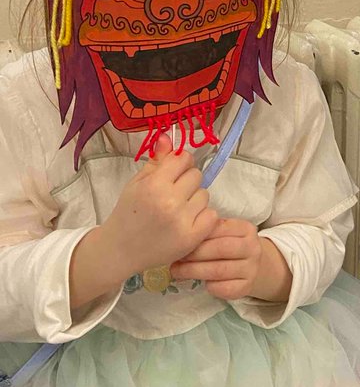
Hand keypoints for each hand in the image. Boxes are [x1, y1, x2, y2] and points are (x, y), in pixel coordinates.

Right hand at [100, 133, 217, 278]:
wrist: (120, 249)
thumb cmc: (128, 212)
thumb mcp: (136, 183)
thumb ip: (156, 160)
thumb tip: (169, 136)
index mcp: (154, 185)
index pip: (184, 159)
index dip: (180, 164)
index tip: (173, 173)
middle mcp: (170, 202)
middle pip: (196, 175)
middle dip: (186, 181)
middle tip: (173, 193)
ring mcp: (183, 221)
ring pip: (205, 194)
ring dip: (194, 199)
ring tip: (178, 209)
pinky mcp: (192, 237)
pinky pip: (211, 214)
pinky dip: (202, 216)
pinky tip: (187, 221)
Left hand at [171, 217, 264, 299]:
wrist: (252, 267)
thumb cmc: (230, 246)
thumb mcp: (224, 233)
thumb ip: (209, 230)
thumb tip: (181, 234)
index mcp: (246, 229)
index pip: (220, 228)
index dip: (198, 235)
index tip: (180, 240)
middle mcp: (253, 248)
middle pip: (220, 249)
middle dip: (194, 254)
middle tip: (176, 258)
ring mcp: (252, 268)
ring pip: (219, 270)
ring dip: (194, 271)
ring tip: (177, 271)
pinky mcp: (247, 287)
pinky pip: (224, 288)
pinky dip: (210, 286)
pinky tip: (200, 283)